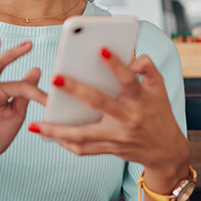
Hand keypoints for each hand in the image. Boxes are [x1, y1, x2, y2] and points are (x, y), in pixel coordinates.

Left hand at [30, 50, 189, 185]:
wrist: (165, 150)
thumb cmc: (158, 111)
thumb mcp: (159, 85)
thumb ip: (147, 67)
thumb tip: (132, 58)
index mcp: (140, 99)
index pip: (128, 79)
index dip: (116, 65)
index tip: (101, 50)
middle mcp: (128, 118)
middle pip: (99, 103)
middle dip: (76, 90)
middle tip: (55, 77)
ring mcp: (117, 137)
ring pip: (84, 135)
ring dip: (58, 131)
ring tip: (35, 124)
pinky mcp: (110, 149)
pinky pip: (85, 150)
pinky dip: (66, 144)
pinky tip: (49, 135)